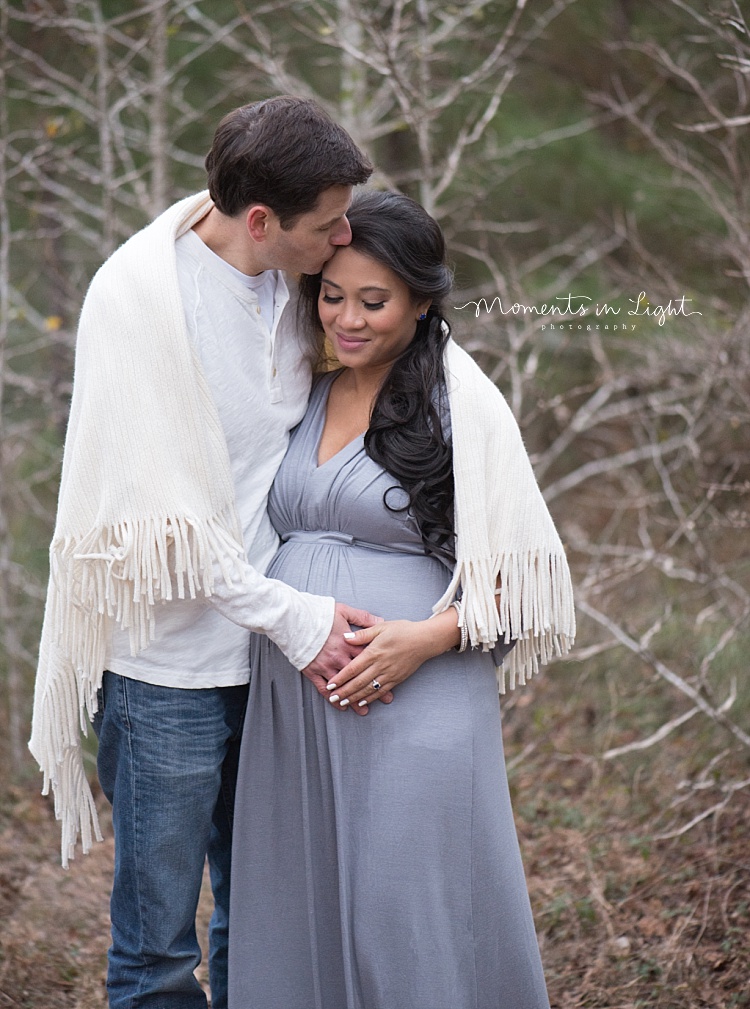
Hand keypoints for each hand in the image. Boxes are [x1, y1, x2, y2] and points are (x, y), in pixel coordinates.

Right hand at [301, 602, 389, 714]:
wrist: (293, 619)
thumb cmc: (318, 614)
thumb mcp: (343, 611)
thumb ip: (363, 618)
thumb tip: (380, 621)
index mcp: (348, 644)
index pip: (368, 659)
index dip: (380, 669)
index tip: (391, 677)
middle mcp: (338, 658)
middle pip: (359, 677)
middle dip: (372, 688)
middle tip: (385, 699)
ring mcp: (325, 666)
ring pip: (343, 687)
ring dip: (353, 699)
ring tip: (363, 710)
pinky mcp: (312, 671)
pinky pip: (324, 689)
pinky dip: (332, 699)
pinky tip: (340, 706)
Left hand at [324, 608, 460, 710]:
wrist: (425, 640)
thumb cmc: (403, 630)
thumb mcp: (381, 627)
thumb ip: (362, 634)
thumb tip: (345, 637)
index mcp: (374, 652)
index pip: (353, 668)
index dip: (340, 678)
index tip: (330, 685)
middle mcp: (380, 665)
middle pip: (358, 682)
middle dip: (344, 692)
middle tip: (332, 698)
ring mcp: (389, 674)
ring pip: (368, 689)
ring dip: (354, 697)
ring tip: (343, 703)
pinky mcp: (397, 679)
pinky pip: (381, 691)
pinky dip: (370, 698)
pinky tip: (362, 702)